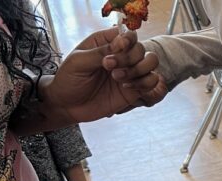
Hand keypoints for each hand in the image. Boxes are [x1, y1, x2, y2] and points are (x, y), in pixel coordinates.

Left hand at [44, 29, 164, 122]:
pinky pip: (153, 82)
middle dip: (129, 58)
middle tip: (109, 68)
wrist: (69, 106)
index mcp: (106, 43)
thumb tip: (122, 42)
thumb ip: (101, 51)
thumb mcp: (78, 62)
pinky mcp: (135, 89)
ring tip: (118, 79)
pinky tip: (126, 88)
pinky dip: (144, 84)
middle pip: (141, 48)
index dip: (129, 39)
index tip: (120, 47)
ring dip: (139, 70)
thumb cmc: (69, 80)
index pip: (127, 34)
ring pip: (151, 63)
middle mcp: (121, 56)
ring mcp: (130, 72)